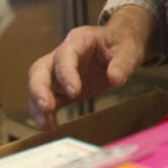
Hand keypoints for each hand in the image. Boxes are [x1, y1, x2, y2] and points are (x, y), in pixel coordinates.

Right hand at [26, 7, 153, 130]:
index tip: (74, 92)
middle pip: (40, 69)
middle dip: (39, 89)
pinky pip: (47, 100)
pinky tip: (50, 127)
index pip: (65, 55)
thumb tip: (115, 80)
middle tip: (46, 108)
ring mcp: (57, 72)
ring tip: (46, 125)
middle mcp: (62, 55)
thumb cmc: (122, 43)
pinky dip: (45, 114)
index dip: (66, 73)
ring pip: (38, 86)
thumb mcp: (129, 49)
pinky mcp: (60, 88)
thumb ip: (123, 64)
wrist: (119, 46)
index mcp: (79, 40)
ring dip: (38, 106)